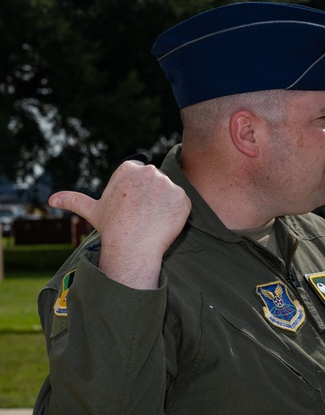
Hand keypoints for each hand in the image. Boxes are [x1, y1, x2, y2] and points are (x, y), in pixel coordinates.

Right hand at [50, 160, 190, 289]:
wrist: (132, 246)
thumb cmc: (112, 228)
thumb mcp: (92, 210)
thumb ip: (74, 200)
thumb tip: (52, 199)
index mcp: (129, 168)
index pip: (140, 176)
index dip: (137, 194)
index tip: (131, 207)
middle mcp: (149, 171)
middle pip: (156, 183)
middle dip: (151, 197)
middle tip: (142, 216)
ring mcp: (168, 184)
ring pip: (170, 193)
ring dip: (164, 205)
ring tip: (152, 220)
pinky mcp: (183, 198)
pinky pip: (182, 204)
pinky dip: (176, 214)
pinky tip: (164, 223)